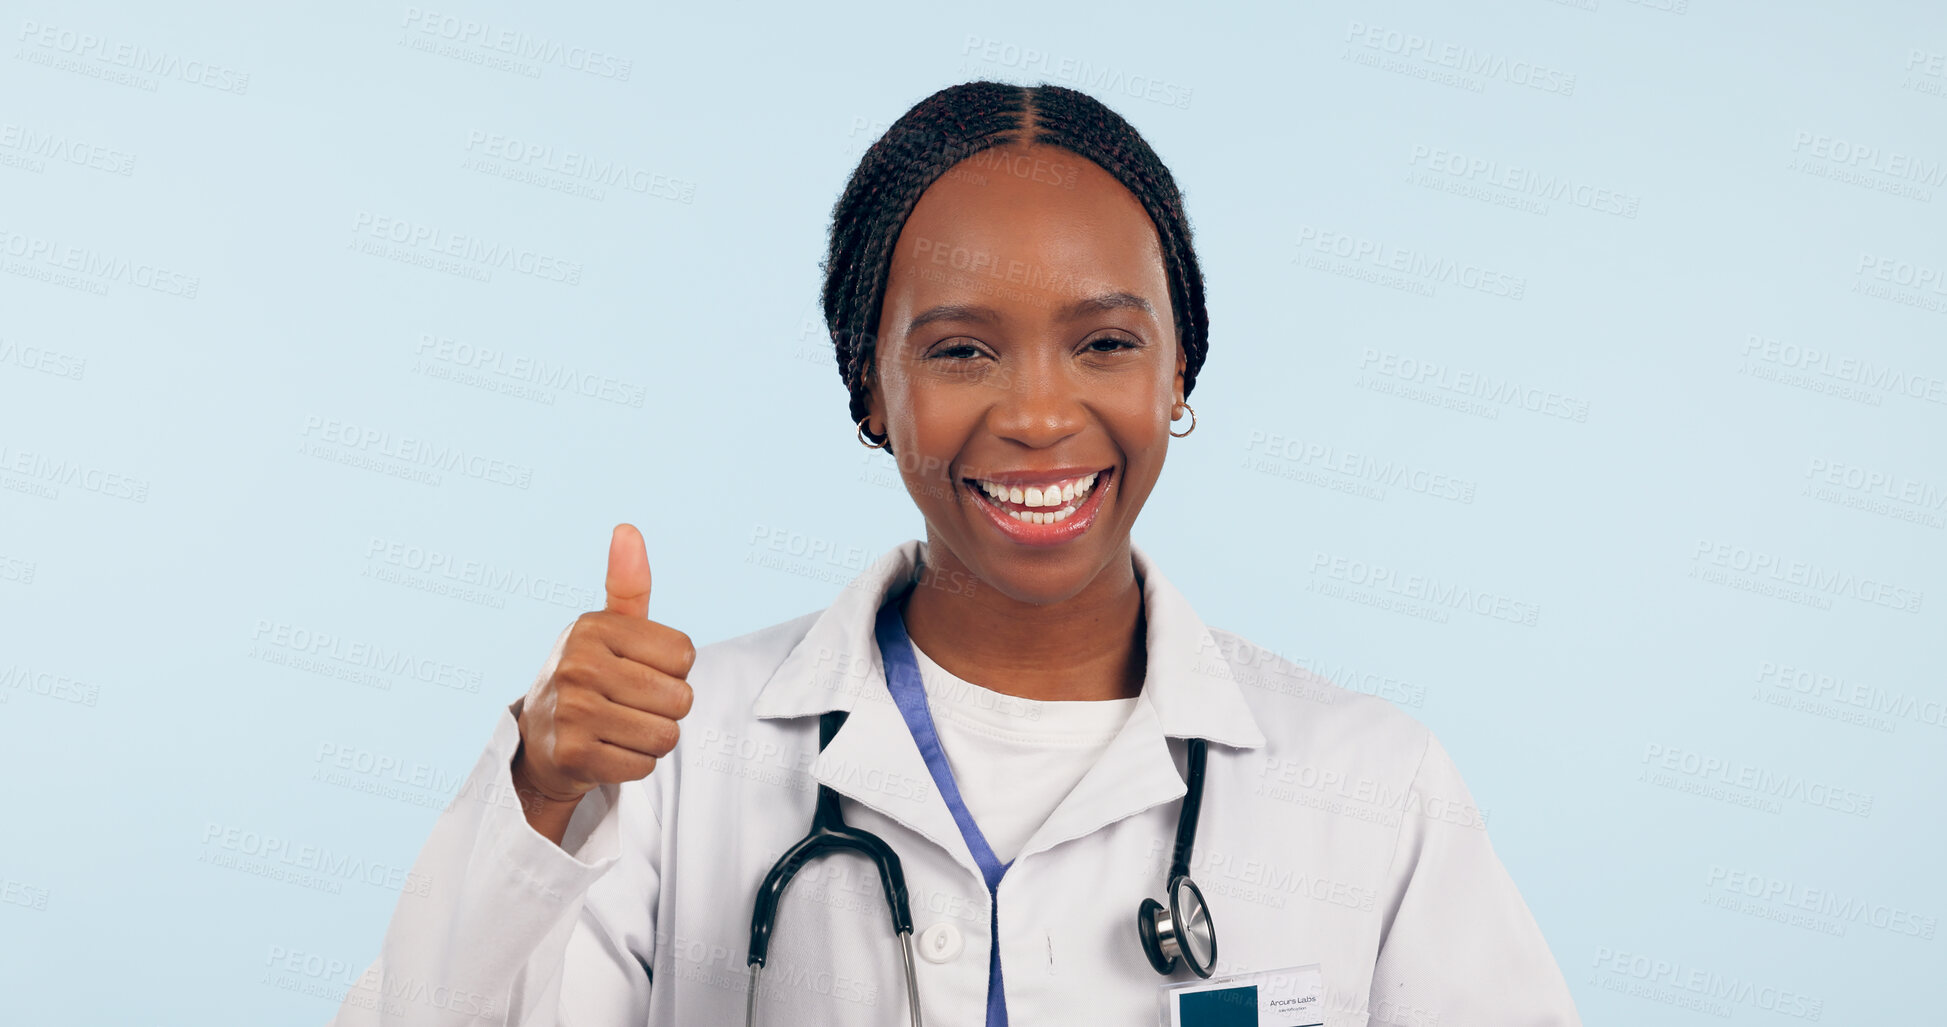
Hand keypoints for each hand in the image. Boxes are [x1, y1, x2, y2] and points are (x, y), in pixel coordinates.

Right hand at [512, 524, 695, 831]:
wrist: (540, 742)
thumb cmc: (590, 678)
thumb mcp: (609, 628)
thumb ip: (627, 584)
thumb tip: (627, 528)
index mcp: (593, 627)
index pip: (685, 655)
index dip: (672, 670)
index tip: (638, 671)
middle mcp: (577, 664)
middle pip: (680, 698)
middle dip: (666, 708)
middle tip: (628, 705)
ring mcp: (572, 711)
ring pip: (666, 735)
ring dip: (652, 739)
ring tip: (619, 728)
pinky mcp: (573, 755)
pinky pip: (644, 765)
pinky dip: (634, 764)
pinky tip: (607, 751)